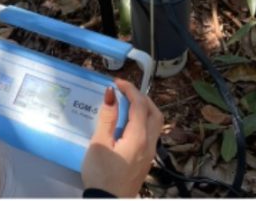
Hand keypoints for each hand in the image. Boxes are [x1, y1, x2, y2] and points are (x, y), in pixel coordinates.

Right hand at [81, 79, 162, 197]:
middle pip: (155, 113)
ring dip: (144, 108)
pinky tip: (127, 123)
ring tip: (126, 103)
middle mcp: (149, 144)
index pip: (140, 105)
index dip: (130, 89)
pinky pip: (151, 133)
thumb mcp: (99, 143)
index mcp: (139, 137)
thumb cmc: (101, 174)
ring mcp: (150, 154)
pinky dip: (143, 120)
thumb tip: (111, 93)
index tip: (116, 83)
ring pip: (156, 124)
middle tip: (124, 91)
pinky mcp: (146, 161)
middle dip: (141, 97)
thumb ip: (107, 118)